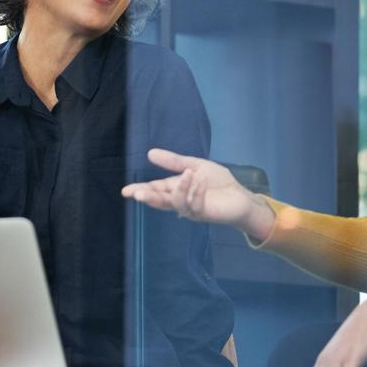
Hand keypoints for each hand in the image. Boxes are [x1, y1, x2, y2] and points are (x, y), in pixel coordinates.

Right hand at [122, 149, 272, 239]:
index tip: (126, 191)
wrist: (240, 196)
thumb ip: (174, 161)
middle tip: (138, 195)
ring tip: (189, 173)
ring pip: (177, 202)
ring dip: (181, 187)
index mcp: (176, 188)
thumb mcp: (195, 166)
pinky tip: (199, 180)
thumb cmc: (218, 183)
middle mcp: (180, 201)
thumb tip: (150, 153)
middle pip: (160, 201)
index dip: (140, 190)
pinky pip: (194, 204)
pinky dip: (195, 191)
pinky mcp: (203, 213)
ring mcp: (191, 209)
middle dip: (149, 197)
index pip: (155, 189)